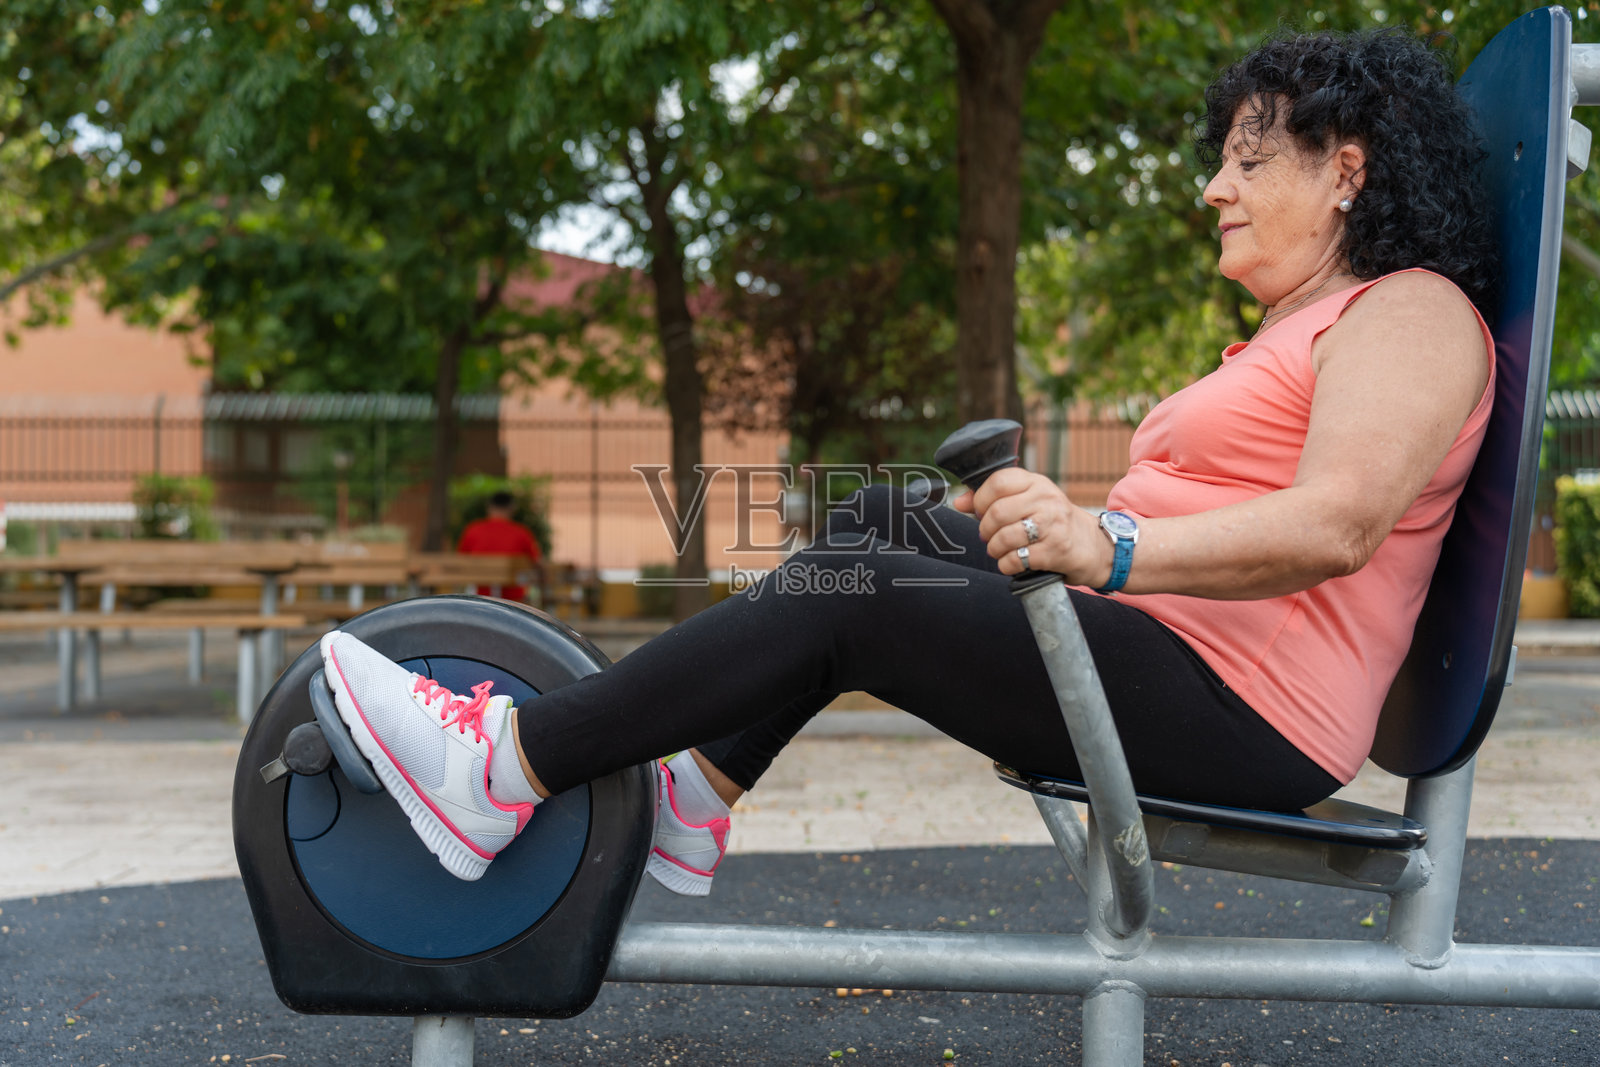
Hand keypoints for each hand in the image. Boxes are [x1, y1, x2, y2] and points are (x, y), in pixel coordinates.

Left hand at [952, 468, 1111, 585]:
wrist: (1093, 546)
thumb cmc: (1053, 522)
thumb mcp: (1029, 502)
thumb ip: (994, 498)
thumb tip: (958, 501)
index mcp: (1037, 483)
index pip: (998, 482)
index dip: (980, 499)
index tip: (980, 512)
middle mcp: (1046, 500)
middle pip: (997, 512)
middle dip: (985, 530)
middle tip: (988, 536)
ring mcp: (1053, 525)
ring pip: (1004, 537)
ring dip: (994, 549)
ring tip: (999, 550)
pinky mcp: (1056, 551)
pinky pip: (1015, 559)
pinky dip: (1006, 565)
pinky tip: (1012, 562)